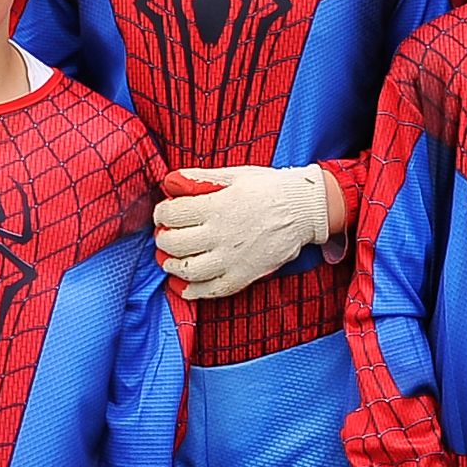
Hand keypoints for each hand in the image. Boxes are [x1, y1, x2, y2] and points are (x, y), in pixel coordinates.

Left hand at [153, 164, 332, 300]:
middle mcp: (221, 234)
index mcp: (217, 206)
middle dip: (163, 239)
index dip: (161, 214)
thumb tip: (172, 181)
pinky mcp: (243, 275)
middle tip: (165, 236)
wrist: (304, 209)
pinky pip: (212, 290)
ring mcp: (232, 258)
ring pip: (188, 269)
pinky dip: (192, 291)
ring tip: (171, 260)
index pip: (172, 214)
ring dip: (172, 266)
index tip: (163, 214)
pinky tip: (184, 286)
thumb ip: (202, 178)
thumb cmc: (270, 188)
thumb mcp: (236, 175)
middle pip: (174, 243)